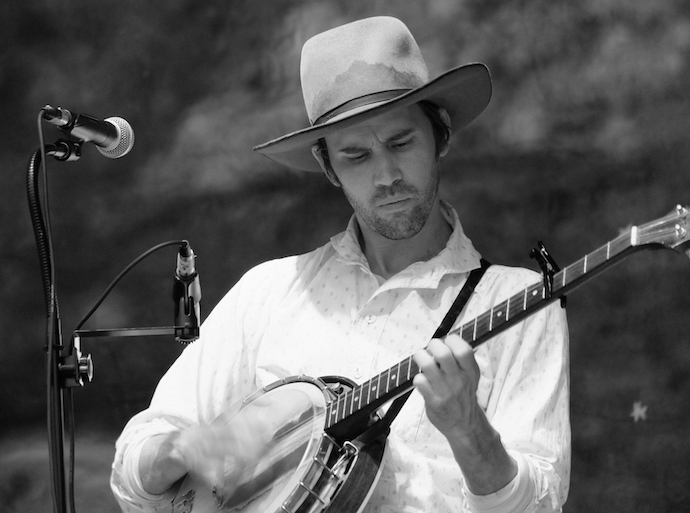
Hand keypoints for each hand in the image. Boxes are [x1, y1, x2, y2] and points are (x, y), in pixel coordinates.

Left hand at [413, 334, 517, 493]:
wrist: (465, 426)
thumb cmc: (464, 396)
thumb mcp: (471, 377)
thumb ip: (461, 360)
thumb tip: (444, 340)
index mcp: (470, 372)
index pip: (463, 349)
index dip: (451, 340)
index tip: (446, 342)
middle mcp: (459, 380)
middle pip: (442, 353)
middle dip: (432, 345)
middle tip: (430, 349)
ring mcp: (446, 392)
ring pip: (427, 364)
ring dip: (420, 357)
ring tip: (421, 359)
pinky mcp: (433, 402)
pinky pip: (420, 381)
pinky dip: (418, 378)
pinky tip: (423, 381)